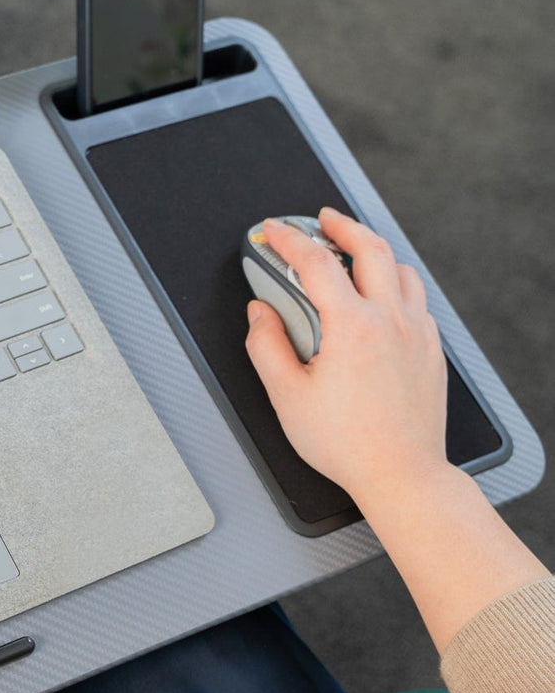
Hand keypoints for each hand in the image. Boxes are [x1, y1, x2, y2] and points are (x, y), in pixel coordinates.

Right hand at [244, 207, 450, 505]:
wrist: (401, 474)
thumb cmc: (347, 443)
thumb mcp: (287, 395)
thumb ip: (267, 346)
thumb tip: (260, 314)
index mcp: (352, 326)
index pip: (315, 263)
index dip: (288, 239)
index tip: (272, 231)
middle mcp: (391, 321)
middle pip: (371, 247)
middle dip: (342, 225)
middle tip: (323, 218)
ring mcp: (417, 334)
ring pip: (402, 270)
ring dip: (374, 252)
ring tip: (354, 251)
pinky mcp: (431, 352)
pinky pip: (417, 301)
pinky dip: (396, 285)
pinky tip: (382, 298)